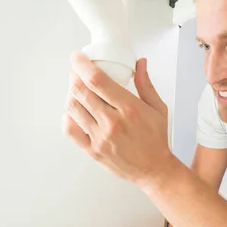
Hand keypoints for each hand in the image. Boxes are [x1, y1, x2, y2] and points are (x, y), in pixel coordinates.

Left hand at [63, 51, 177, 188]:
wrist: (154, 170)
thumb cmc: (156, 139)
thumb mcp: (158, 108)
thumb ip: (146, 84)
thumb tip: (139, 63)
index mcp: (129, 108)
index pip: (97, 80)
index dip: (82, 65)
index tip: (77, 57)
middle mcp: (112, 122)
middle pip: (81, 91)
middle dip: (74, 76)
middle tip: (76, 72)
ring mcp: (100, 137)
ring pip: (73, 108)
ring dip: (71, 94)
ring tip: (76, 90)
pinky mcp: (92, 150)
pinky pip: (70, 129)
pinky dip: (68, 116)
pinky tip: (75, 111)